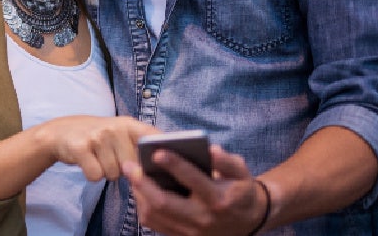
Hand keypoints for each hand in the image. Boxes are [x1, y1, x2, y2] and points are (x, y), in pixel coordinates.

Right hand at [35, 116, 159, 181]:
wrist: (61, 132)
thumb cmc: (98, 138)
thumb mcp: (120, 134)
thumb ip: (140, 147)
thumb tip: (161, 169)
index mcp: (128, 124)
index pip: (152, 137)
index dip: (161, 151)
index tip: (165, 161)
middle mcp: (114, 128)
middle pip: (133, 166)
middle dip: (125, 170)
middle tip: (112, 158)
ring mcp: (97, 137)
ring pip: (114, 173)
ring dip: (106, 172)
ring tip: (98, 158)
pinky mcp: (80, 148)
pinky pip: (96, 175)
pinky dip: (92, 175)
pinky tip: (88, 162)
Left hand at [124, 144, 268, 235]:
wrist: (249, 222)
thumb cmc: (240, 190)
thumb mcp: (241, 172)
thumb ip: (226, 161)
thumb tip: (210, 150)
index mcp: (218, 199)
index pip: (193, 180)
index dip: (174, 165)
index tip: (157, 152)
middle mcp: (202, 218)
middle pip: (163, 203)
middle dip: (142, 183)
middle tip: (129, 164)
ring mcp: (191, 231)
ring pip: (155, 215)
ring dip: (139, 194)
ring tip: (132, 175)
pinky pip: (155, 224)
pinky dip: (143, 207)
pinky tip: (140, 190)